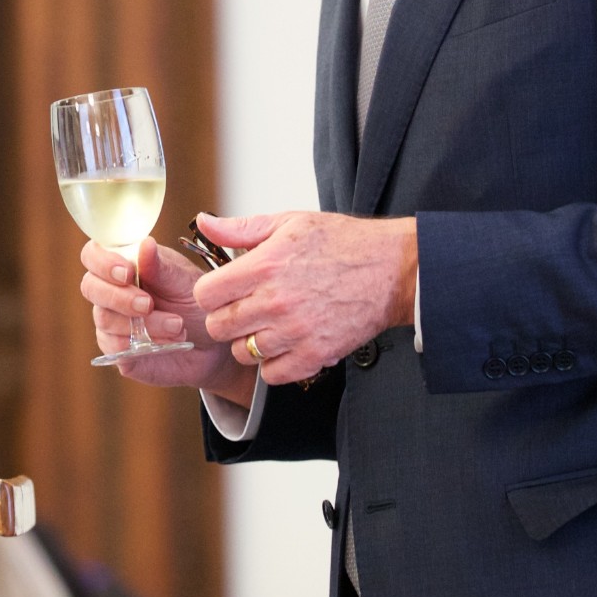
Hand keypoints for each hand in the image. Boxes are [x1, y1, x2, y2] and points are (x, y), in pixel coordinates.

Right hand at [76, 239, 248, 395]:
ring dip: (144, 323)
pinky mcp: (117, 350)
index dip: (102, 262)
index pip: (93, 255)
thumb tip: (145, 243)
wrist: (212, 344)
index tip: (128, 273)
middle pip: (90, 287)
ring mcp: (111, 321)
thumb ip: (161, 267)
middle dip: (119, 296)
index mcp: (124, 264)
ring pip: (105, 319)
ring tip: (177, 325)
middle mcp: (111, 291)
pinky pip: (115, 347)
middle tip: (148, 304)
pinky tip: (169, 342)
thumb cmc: (195, 303)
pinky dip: (144, 344)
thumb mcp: (185, 282)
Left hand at [191, 211, 417, 385]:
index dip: (211, 293)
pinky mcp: (315, 354)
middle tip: (244, 309)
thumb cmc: (343, 244)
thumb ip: (240, 228)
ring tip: (268, 325)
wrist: (393, 269)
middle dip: (226, 318)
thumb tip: (204, 222)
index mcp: (263, 267)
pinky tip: (284, 344)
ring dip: (249, 341)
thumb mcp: (289, 222)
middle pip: (218, 327)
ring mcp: (294, 332)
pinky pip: (271, 374)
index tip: (225, 290)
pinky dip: (273, 363)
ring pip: (242, 352)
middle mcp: (275, 302)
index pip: (205, 295)